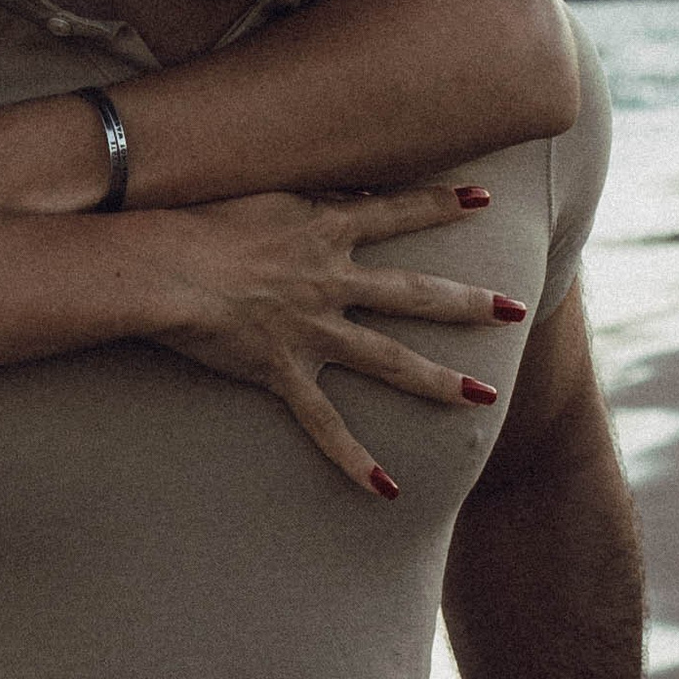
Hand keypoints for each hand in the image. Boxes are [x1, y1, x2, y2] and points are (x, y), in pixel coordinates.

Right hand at [150, 183, 517, 497]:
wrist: (164, 267)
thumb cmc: (196, 218)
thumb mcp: (259, 190)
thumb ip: (306, 193)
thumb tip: (343, 188)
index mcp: (324, 229)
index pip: (396, 209)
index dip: (441, 202)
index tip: (483, 197)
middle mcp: (331, 280)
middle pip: (414, 294)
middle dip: (468, 302)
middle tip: (514, 309)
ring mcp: (312, 329)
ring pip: (390, 360)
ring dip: (440, 380)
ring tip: (485, 398)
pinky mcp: (283, 371)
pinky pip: (325, 424)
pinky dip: (355, 460)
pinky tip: (387, 490)